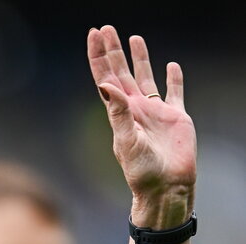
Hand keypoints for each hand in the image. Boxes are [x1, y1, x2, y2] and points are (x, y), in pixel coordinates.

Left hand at [88, 26, 195, 201]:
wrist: (165, 188)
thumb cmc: (142, 172)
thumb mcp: (126, 141)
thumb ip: (117, 112)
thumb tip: (105, 84)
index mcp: (120, 114)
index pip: (105, 79)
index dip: (98, 57)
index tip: (94, 34)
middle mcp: (135, 110)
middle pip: (121, 73)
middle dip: (113, 51)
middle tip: (106, 28)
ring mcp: (155, 113)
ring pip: (145, 78)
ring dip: (139, 58)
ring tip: (134, 38)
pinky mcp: (176, 118)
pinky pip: (174, 92)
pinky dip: (174, 78)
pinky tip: (171, 66)